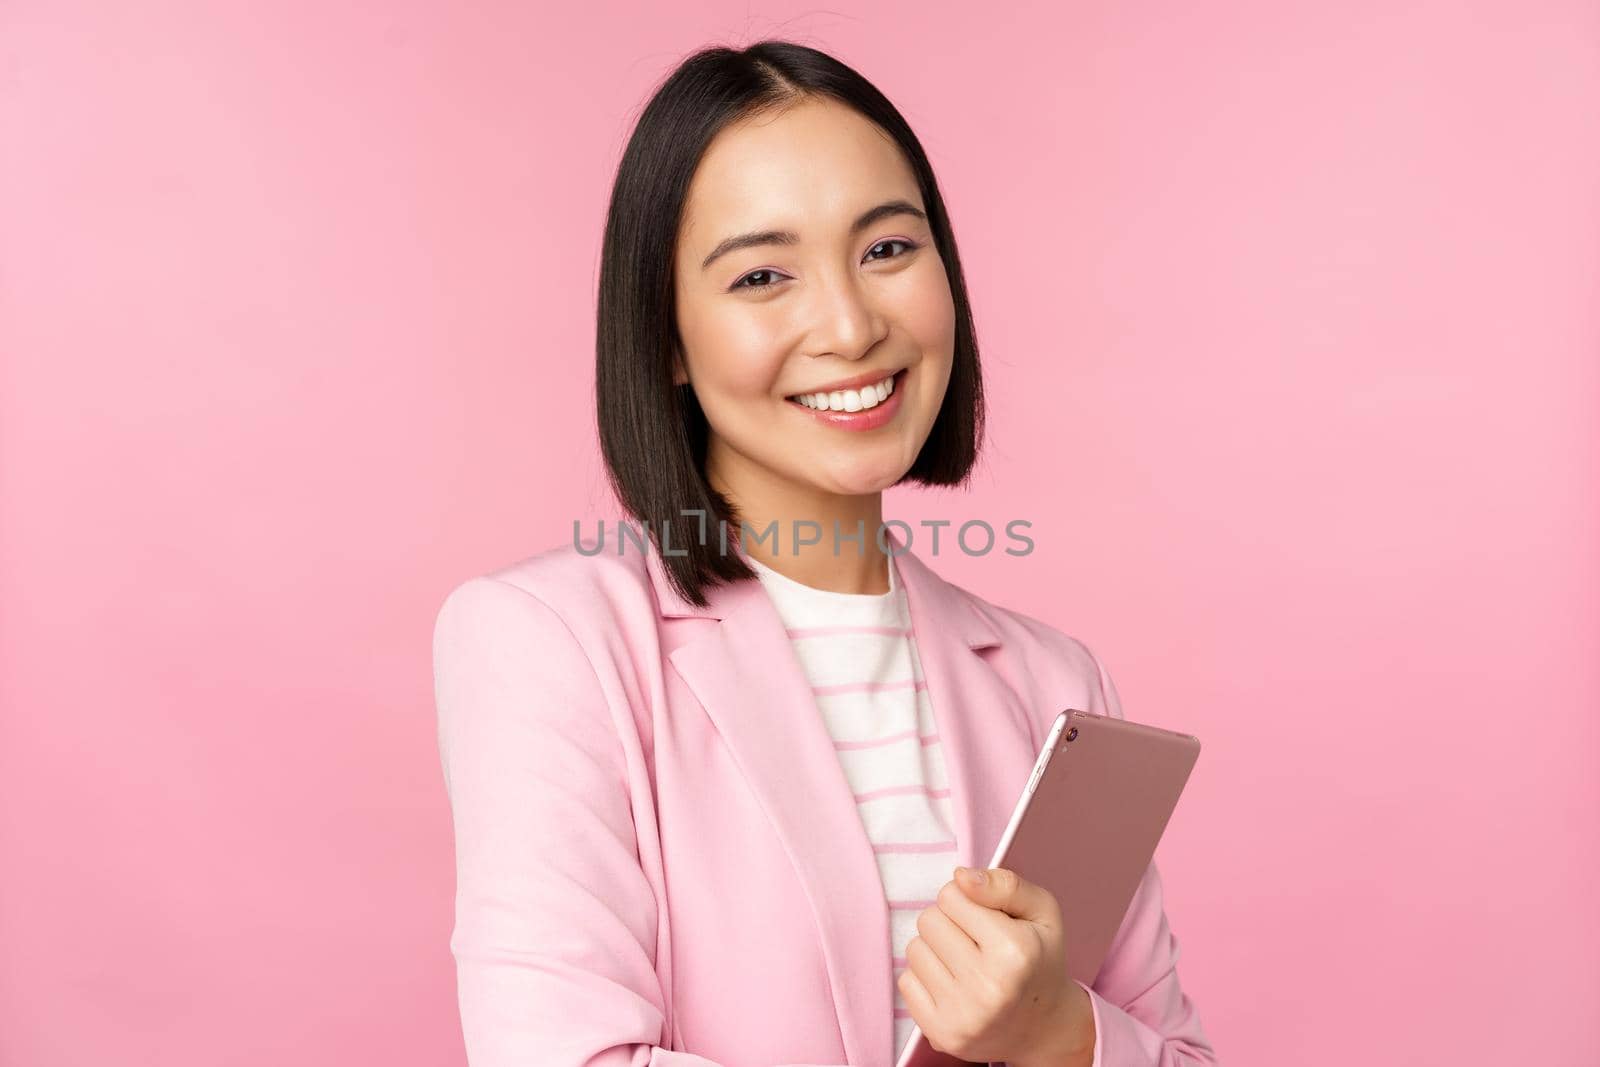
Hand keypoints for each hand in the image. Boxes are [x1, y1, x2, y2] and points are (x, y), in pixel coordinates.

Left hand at [898, 866, 1094, 1066]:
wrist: (1044, 1027)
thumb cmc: (1039, 960)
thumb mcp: (1042, 912)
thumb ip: (1005, 884)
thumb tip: (960, 876)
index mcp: (1015, 951)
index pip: (951, 895)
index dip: (966, 900)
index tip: (986, 918)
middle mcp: (988, 986)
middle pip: (928, 920)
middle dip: (948, 922)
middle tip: (975, 941)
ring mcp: (963, 1015)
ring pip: (913, 949)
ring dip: (935, 950)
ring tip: (965, 963)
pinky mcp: (942, 1034)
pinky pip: (905, 981)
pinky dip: (925, 978)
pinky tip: (953, 986)